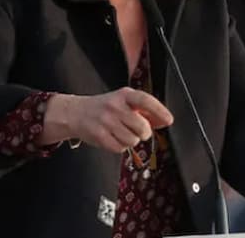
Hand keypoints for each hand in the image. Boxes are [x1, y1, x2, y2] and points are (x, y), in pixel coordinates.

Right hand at [39, 87, 172, 152]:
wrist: (76, 113)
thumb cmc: (105, 108)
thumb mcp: (124, 102)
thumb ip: (143, 110)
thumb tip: (164, 121)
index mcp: (124, 95)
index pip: (146, 100)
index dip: (160, 111)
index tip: (168, 120)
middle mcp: (115, 106)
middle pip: (142, 128)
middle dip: (143, 133)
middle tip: (136, 130)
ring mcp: (106, 121)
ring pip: (132, 141)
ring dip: (130, 140)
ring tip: (120, 133)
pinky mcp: (99, 136)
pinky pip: (120, 148)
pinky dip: (119, 146)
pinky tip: (112, 138)